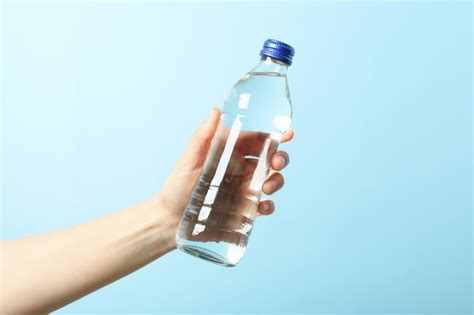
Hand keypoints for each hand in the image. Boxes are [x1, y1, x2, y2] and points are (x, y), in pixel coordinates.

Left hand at [155, 108, 293, 240]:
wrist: (169, 221)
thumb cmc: (176, 187)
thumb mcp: (188, 160)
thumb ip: (203, 137)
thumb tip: (216, 111)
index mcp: (230, 153)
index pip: (257, 140)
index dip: (274, 135)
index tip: (287, 133)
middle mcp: (240, 169)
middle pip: (270, 159)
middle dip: (281, 158)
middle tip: (277, 162)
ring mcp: (244, 190)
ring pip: (272, 180)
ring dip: (277, 181)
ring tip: (267, 187)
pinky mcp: (244, 211)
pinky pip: (264, 206)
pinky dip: (269, 206)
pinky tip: (263, 207)